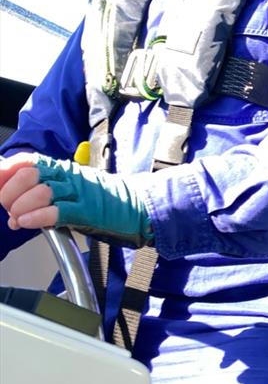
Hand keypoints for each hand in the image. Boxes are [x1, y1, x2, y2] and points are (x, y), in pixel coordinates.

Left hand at [0, 153, 152, 247]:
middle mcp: (69, 176)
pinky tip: (27, 222)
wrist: (139, 205)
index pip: (25, 161)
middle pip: (28, 175)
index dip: (4, 172)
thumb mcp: (72, 187)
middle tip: (9, 209)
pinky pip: (57, 210)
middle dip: (9, 194)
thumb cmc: (105, 200)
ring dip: (21, 207)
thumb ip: (44, 189)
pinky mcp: (88, 210)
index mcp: (63, 168)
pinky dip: (37, 217)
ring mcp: (79, 191)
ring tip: (18, 219)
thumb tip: (10, 198)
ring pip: (40, 191)